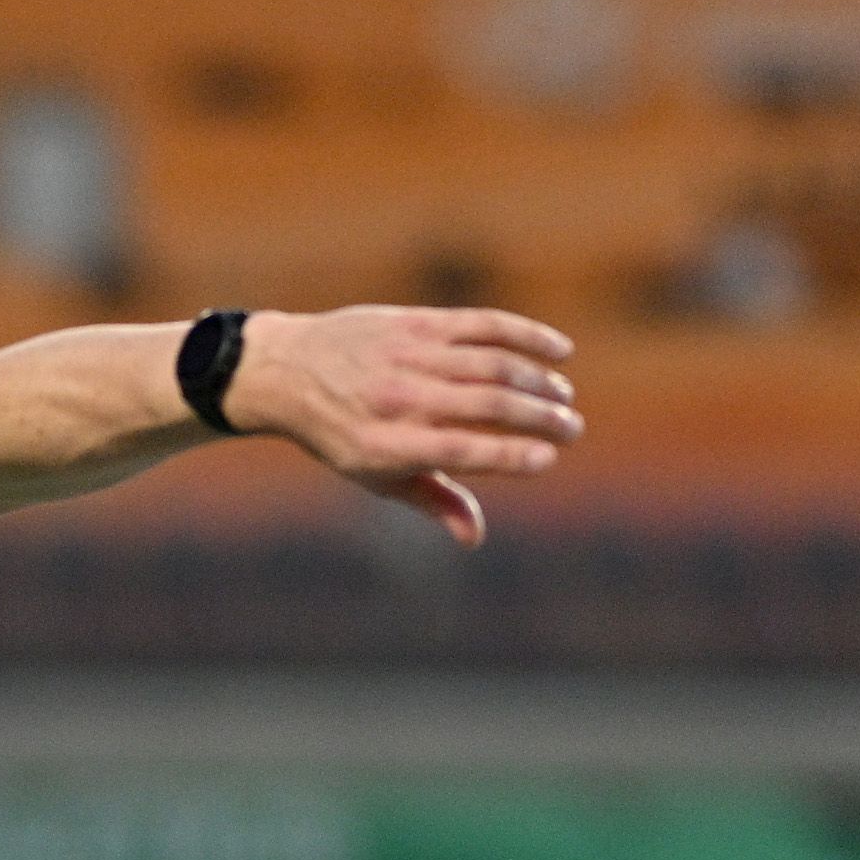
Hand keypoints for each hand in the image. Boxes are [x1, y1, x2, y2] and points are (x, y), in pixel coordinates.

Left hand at [220, 305, 580, 545]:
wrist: (288, 370)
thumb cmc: (339, 434)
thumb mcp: (374, 476)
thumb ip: (431, 501)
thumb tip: (475, 538)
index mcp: (389, 445)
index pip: (462, 450)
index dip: (509, 455)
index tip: (548, 459)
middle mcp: (401, 398)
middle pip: (488, 404)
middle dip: (539, 417)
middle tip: (572, 428)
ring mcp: (411, 354)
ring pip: (493, 362)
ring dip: (539, 380)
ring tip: (564, 398)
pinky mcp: (418, 322)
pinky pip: (484, 323)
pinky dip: (527, 334)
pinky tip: (559, 350)